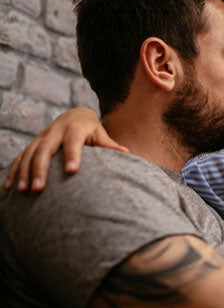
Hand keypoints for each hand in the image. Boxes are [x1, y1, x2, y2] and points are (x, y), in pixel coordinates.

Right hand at [4, 108, 127, 191]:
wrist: (74, 116)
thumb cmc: (91, 129)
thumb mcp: (101, 134)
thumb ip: (110, 145)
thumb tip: (127, 153)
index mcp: (74, 128)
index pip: (73, 141)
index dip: (72, 155)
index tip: (72, 171)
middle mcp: (54, 131)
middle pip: (45, 149)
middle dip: (40, 169)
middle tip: (39, 189)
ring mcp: (40, 138)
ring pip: (29, 154)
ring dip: (24, 172)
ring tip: (24, 191)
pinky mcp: (32, 144)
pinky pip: (20, 157)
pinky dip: (15, 171)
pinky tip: (10, 187)